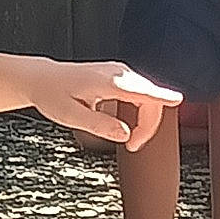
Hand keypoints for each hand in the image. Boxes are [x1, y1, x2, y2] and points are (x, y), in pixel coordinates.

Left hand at [29, 59, 179, 149]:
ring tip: (131, 140)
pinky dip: (140, 110)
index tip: (178, 101)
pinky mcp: (118, 76)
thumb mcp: (70, 117)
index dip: (162, 98)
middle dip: (148, 125)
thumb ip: (99, 126)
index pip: (143, 90)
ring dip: (144, 119)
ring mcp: (118, 73)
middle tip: (133, 146)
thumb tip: (124, 134)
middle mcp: (117, 73)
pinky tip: (130, 124)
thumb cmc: (52, 94)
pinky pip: (139, 93)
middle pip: (150, 98)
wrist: (41, 79)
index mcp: (107, 82)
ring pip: (146, 96)